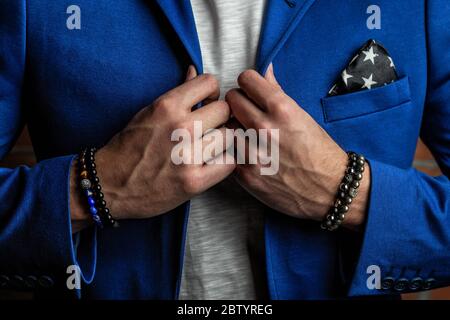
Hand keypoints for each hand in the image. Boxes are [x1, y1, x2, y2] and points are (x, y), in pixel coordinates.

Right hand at [71, 67, 234, 231]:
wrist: (108, 185)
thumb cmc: (128, 147)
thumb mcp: (148, 112)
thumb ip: (176, 93)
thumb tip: (194, 70)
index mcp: (167, 105)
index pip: (210, 82)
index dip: (212, 94)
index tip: (207, 105)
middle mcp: (180, 127)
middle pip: (225, 111)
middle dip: (219, 119)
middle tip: (210, 130)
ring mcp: (188, 155)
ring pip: (229, 136)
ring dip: (222, 143)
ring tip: (208, 149)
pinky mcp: (194, 181)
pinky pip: (229, 163)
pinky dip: (223, 164)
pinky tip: (210, 165)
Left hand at [225, 65, 369, 229]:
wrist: (331, 190)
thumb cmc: (320, 152)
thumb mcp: (303, 116)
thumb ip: (277, 93)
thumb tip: (265, 70)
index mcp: (282, 108)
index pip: (246, 79)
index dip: (248, 84)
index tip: (251, 91)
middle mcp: (264, 128)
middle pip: (231, 100)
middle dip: (238, 103)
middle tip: (246, 112)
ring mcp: (252, 152)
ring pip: (226, 127)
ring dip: (235, 129)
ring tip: (248, 136)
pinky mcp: (245, 174)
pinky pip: (228, 152)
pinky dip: (235, 151)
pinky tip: (250, 155)